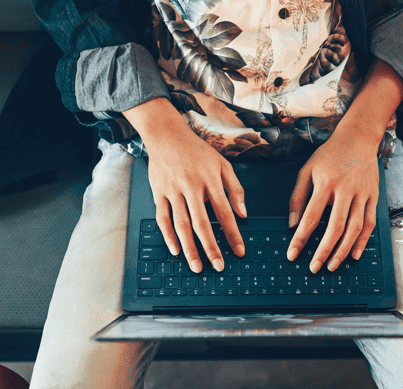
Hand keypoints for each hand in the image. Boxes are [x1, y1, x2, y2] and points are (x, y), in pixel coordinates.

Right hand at [123, 98, 246, 272]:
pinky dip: (168, 236)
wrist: (167, 135)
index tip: (239, 252)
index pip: (225, 213)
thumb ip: (235, 189)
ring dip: (190, 248)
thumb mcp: (223, 164)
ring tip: (197, 267)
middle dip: (211, 248)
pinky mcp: (159, 193)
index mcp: (210, 181)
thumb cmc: (197, 151)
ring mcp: (173, 191)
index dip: (233, 234)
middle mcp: (192, 188)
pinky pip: (163, 218)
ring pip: (182, 225)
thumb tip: (243, 214)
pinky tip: (176, 250)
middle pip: (202, 224)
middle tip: (218, 266)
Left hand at [286, 128, 379, 273]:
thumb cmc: (328, 155)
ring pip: (354, 228)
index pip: (311, 216)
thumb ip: (297, 197)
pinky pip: (369, 222)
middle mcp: (345, 189)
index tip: (293, 255)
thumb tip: (291, 224)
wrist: (358, 138)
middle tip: (314, 268)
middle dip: (324, 251)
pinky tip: (354, 255)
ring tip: (333, 266)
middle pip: (335, 227)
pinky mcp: (374, 196)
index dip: (301, 238)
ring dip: (343, 250)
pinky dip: (363, 241)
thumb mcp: (306, 170)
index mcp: (325, 182)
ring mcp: (362, 193)